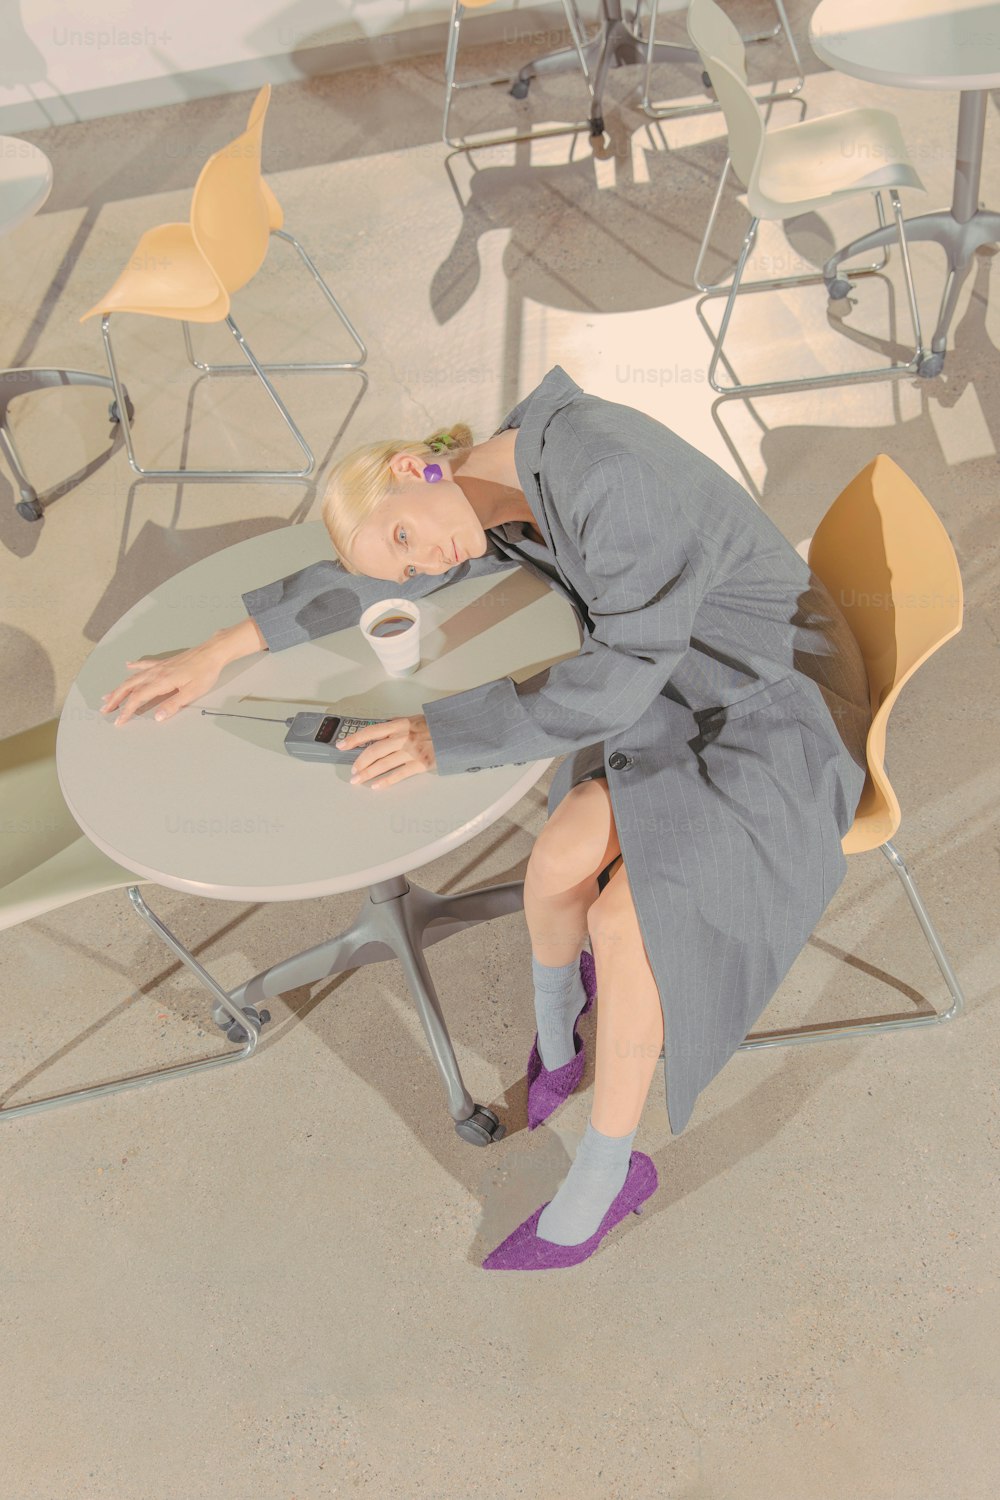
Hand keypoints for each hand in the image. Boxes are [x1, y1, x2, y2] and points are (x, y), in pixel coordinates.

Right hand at [100, 639, 226, 725]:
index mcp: (161, 682)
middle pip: (129, 687)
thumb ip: (173, 705)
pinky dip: (134, 666)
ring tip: (108, 694)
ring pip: (133, 677)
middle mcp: (155, 673)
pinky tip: (127, 665)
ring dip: (119, 686)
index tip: (118, 721)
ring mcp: (158, 666)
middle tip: (104, 709)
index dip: (126, 711)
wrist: (211, 652)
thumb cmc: (204, 672)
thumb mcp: (191, 692)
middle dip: (115, 699)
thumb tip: (157, 717)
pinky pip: (144, 664)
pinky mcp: (164, 662)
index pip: (137, 698)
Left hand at [342, 715, 436, 788]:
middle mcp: (403, 737)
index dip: (354, 739)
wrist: (457, 733)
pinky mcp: (420, 764)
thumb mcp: (415, 719)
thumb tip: (382, 729)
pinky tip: (376, 786)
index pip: (371, 731)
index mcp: (400, 725)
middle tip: (353, 770)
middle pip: (374, 751)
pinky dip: (386, 782)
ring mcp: (411, 752)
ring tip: (358, 780)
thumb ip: (398, 726)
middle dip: (360, 762)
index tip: (342, 745)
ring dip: (368, 773)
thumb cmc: (437, 726)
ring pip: (383, 764)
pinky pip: (398, 775)